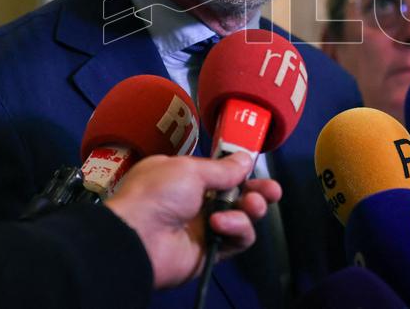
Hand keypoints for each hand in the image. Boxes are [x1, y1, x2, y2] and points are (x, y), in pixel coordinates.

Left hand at [104, 152, 281, 288]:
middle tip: (272, 190)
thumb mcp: (189, 169)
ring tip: (249, 205)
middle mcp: (195, 201)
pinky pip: (237, 240)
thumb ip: (222, 168)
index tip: (254, 166)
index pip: (220, 172)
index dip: (239, 170)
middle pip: (237, 195)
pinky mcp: (211, 251)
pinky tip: (221, 224)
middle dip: (258, 191)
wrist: (137, 238)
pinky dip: (236, 229)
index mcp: (184, 176)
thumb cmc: (156, 194)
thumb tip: (245, 158)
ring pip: (242, 217)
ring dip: (250, 208)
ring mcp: (203, 226)